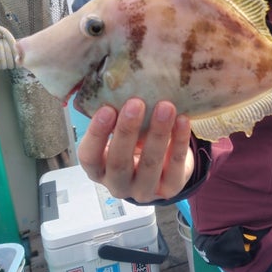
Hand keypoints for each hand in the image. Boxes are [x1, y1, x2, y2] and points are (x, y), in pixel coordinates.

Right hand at [77, 98, 193, 201]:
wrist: (163, 166)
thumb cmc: (134, 142)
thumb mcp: (119, 131)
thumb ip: (114, 114)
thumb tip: (113, 81)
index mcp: (98, 170)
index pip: (89, 157)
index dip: (96, 135)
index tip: (106, 108)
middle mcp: (118, 184)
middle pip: (118, 163)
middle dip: (127, 132)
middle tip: (135, 103)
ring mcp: (144, 190)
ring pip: (149, 165)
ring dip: (157, 134)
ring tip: (166, 107)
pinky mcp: (170, 189)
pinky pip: (176, 166)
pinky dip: (179, 142)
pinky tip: (182, 120)